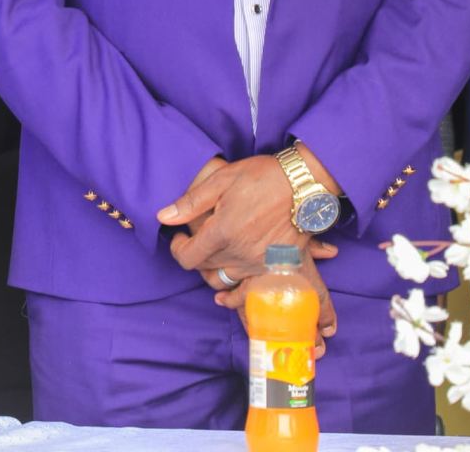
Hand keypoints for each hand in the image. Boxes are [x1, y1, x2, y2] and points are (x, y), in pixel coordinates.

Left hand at [159, 152, 340, 345]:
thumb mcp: (222, 180)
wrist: (305, 184)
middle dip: (195, 256)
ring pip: (224, 282)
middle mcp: (239, 254)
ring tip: (214, 255)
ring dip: (214, 272)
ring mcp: (259, 265)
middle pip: (204, 270)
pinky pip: (250, 290)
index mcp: (222, 232)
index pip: (187, 258)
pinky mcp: (276, 269)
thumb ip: (191, 202)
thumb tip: (163, 217)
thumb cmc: (263, 177)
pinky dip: (237, 291)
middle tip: (197, 240)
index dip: (177, 248)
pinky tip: (232, 288)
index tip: (179, 237)